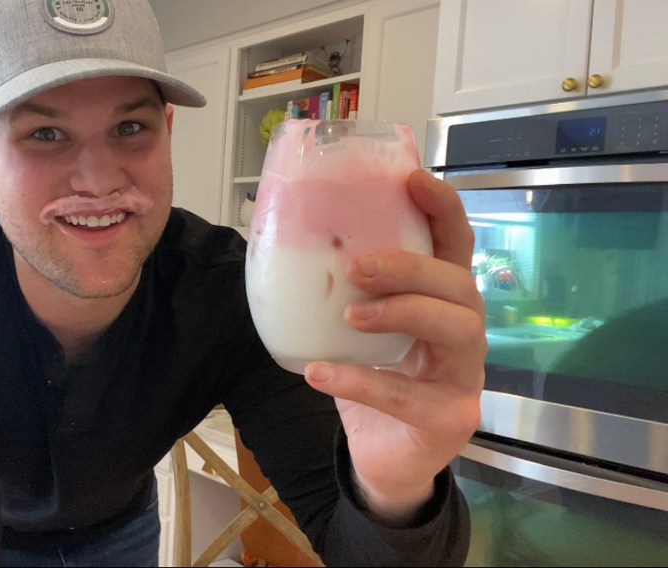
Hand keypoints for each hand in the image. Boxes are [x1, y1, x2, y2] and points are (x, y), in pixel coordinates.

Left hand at [304, 169, 485, 521]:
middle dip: (411, 267)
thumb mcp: (356, 332)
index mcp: (443, 302)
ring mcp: (464, 377)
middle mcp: (464, 333)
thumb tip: (282, 241)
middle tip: (359, 267)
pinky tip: (320, 373)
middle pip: (460, 284)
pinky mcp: (449, 419)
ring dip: (401, 312)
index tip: (412, 180)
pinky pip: (410, 396)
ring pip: (457, 329)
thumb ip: (340, 293)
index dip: (442, 209)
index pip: (455, 246)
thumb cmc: (373, 383)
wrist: (383, 460)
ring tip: (351, 315)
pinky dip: (361, 381)